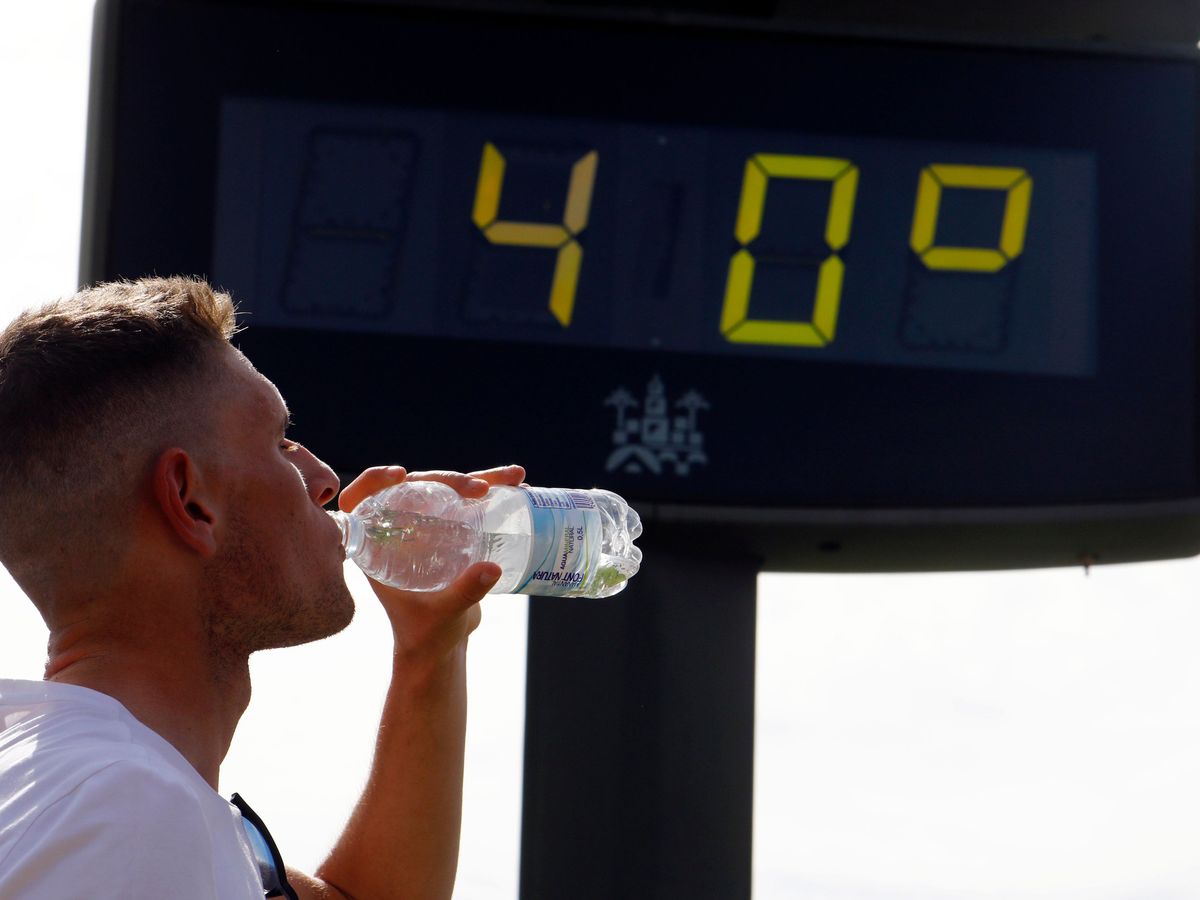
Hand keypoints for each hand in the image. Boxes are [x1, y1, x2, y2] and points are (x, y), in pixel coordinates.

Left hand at [336, 464, 526, 672]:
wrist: (442, 649)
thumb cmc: (426, 636)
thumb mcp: (441, 615)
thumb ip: (463, 594)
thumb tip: (492, 569)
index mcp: (377, 548)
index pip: (362, 502)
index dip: (373, 481)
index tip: (399, 475)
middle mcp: (400, 532)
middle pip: (415, 489)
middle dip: (448, 480)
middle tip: (478, 488)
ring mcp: (428, 531)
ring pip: (447, 492)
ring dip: (479, 479)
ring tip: (514, 476)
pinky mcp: (452, 534)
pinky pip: (469, 506)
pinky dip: (494, 494)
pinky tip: (518, 487)